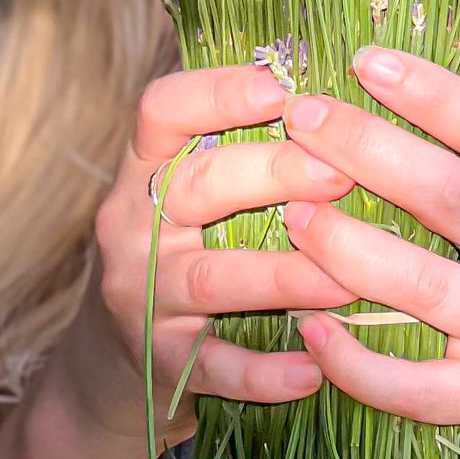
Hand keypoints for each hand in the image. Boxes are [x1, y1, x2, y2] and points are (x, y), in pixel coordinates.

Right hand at [49, 63, 356, 458]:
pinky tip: (314, 367)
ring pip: (210, 279)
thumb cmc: (182, 242)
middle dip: (272, 175)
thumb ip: (239, 142)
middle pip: (196, 188)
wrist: (112, 355)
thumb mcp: (190, 185)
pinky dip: (264, 371)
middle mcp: (133, 223)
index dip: (219, 91)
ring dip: (282, 277)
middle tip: (340, 174)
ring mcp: (142, 295)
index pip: (163, 110)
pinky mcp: (159, 361)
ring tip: (346, 278)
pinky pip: (213, 366)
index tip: (283, 87)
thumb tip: (334, 99)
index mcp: (144, 165)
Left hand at [279, 47, 459, 458]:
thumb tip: (450, 84)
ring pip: (420, 284)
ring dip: (345, 244)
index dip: (430, 90)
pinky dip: (355, 363)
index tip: (366, 59)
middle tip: (302, 116)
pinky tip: (309, 332)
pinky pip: (414, 388)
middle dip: (366, 147)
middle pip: (447, 192)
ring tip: (290, 211)